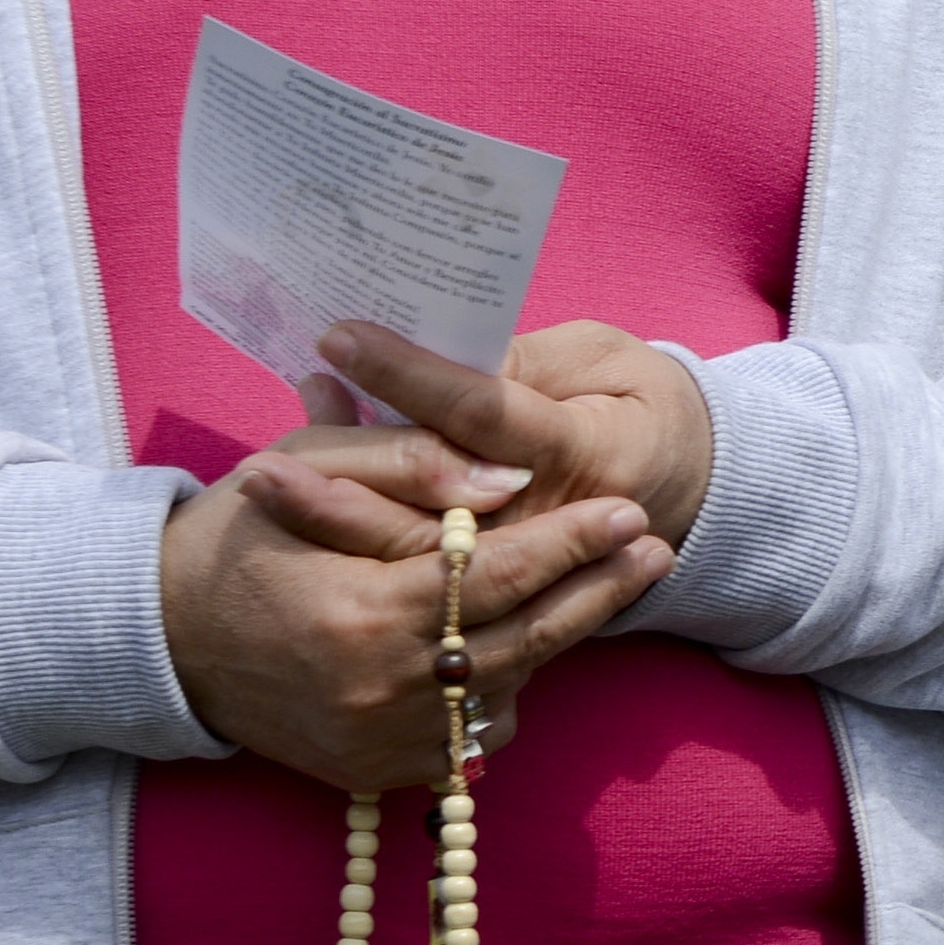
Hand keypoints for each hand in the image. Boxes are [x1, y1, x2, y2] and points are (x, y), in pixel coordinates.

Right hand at [158, 437, 664, 796]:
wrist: (160, 638)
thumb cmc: (238, 536)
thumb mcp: (303, 469)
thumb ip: (408, 465)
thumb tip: (507, 479)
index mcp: (362, 616)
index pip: (495, 578)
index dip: (569, 543)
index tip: (627, 510)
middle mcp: (377, 693)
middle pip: (522, 642)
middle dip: (598, 592)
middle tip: (657, 548)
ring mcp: (378, 744)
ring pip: (505, 691)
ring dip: (563, 637)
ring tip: (618, 583)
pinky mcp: (373, 772)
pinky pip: (468, 737)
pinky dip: (504, 690)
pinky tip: (537, 642)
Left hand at [271, 319, 716, 562]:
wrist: (681, 494)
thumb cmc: (637, 406)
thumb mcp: (604, 360)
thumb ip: (528, 363)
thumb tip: (440, 357)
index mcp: (583, 453)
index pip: (484, 415)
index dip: (411, 378)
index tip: (342, 339)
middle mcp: (548, 523)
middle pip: (431, 516)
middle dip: (340, 488)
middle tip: (261, 465)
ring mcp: (526, 577)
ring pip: (417, 564)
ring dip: (333, 523)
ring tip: (262, 487)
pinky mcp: (501, 605)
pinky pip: (423, 586)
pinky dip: (359, 545)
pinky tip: (304, 505)